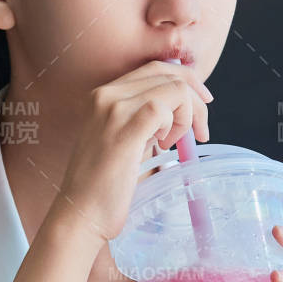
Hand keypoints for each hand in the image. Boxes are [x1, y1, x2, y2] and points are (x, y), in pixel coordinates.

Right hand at [52, 62, 212, 244]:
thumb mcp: (124, 141)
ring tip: (172, 144)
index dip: (184, 80)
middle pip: (167, 73)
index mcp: (102, 95)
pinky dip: (177, 124)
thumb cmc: (102, 186)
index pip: (154, 69)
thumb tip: (180, 111)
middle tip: (200, 129)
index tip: (202, 103)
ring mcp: (114, 108)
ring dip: (186, 115)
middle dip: (195, 96)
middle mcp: (105, 95)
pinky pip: (166, 107)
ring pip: (173, 88)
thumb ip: (145, 122)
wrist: (80, 213)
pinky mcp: (127, 127)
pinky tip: (164, 146)